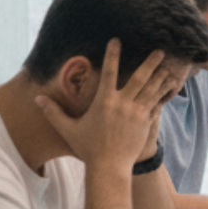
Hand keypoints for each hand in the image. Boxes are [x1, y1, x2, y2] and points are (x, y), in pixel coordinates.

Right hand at [36, 40, 175, 172]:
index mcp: (104, 102)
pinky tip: (170, 87)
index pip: (109, 72)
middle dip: (150, 63)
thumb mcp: (68, 129)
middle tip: (160, 51)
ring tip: (169, 67)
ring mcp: (136, 113)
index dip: (113, 55)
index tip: (116, 41)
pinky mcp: (146, 123)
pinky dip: (164, 95)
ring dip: (160, 78)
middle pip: (140, 78)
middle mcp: (123, 104)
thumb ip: (54, 112)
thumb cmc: (88, 148)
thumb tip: (36, 99)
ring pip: (152, 90)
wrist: (109, 167)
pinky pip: (157, 104)